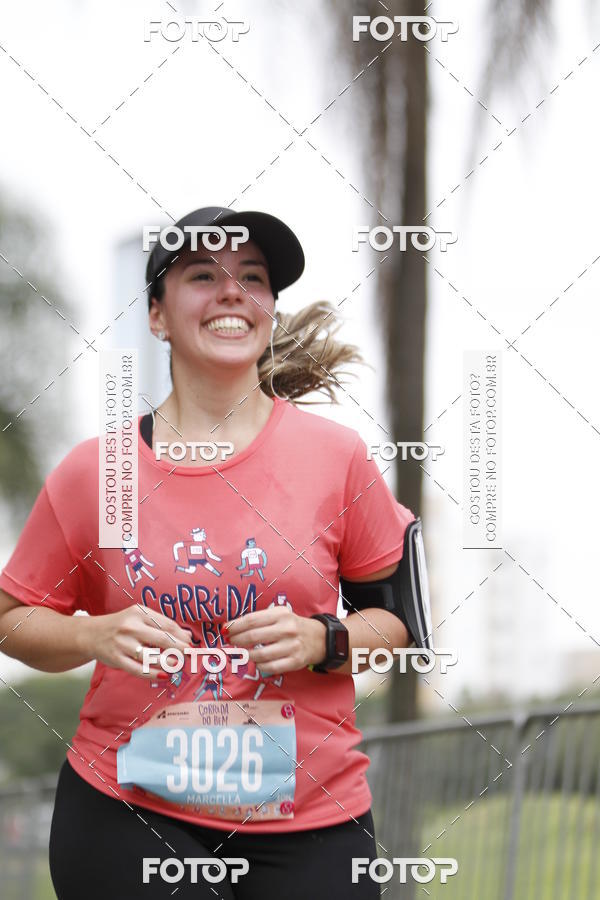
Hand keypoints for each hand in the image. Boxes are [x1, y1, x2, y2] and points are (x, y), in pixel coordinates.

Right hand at [77, 604, 192, 679]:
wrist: (90, 634)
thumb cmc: (121, 625)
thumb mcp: (139, 617)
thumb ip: (161, 625)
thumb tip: (187, 635)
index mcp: (139, 613)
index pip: (167, 625)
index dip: (182, 636)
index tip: (191, 643)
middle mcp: (131, 627)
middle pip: (163, 640)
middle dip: (180, 649)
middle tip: (190, 655)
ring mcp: (123, 644)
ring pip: (152, 656)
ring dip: (169, 663)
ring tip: (179, 665)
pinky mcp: (116, 659)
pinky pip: (138, 669)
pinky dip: (153, 674)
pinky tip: (164, 675)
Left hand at [225, 606, 326, 674]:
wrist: (318, 638)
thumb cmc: (291, 625)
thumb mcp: (278, 615)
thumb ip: (258, 620)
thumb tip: (231, 628)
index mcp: (280, 614)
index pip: (251, 620)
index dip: (235, 626)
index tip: (225, 630)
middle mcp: (287, 629)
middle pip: (253, 637)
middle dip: (237, 641)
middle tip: (230, 643)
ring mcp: (292, 646)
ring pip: (260, 655)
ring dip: (246, 655)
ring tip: (242, 653)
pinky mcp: (295, 661)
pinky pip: (270, 667)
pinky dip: (259, 665)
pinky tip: (257, 662)